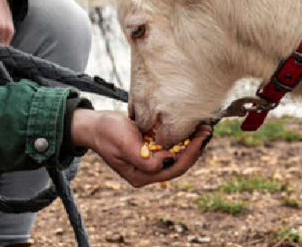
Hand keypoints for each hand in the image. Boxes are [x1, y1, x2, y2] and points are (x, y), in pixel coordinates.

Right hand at [71, 109, 211, 186]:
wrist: (93, 124)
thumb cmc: (106, 132)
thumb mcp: (125, 144)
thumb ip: (146, 159)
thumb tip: (169, 162)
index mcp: (141, 176)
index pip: (174, 168)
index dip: (191, 154)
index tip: (202, 137)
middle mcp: (147, 172)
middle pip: (179, 164)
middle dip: (195, 148)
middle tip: (208, 130)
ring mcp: (149, 162)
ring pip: (177, 156)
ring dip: (191, 142)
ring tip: (203, 128)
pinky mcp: (149, 150)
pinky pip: (171, 147)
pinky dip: (182, 138)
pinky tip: (190, 127)